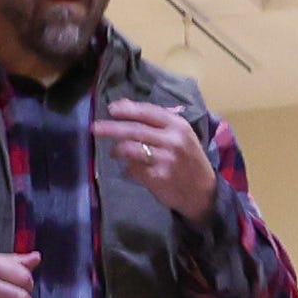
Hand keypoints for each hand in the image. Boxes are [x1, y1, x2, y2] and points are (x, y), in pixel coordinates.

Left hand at [96, 100, 217, 213]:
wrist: (203, 192)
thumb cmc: (188, 160)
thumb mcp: (181, 135)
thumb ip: (156, 121)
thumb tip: (123, 105)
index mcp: (178, 125)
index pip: (148, 112)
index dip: (127, 110)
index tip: (110, 109)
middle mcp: (173, 140)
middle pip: (135, 130)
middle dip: (112, 128)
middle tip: (94, 128)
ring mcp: (165, 159)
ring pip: (131, 149)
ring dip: (117, 150)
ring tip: (113, 153)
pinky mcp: (158, 177)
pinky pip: (133, 169)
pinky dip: (127, 169)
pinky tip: (129, 169)